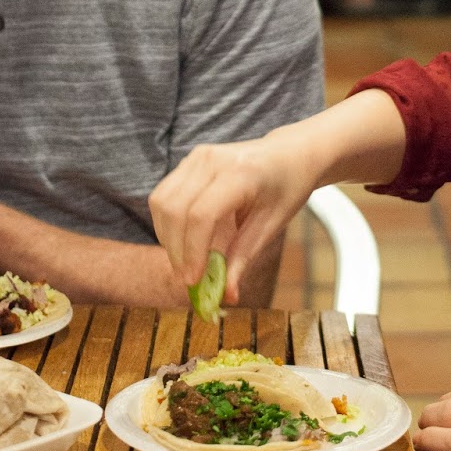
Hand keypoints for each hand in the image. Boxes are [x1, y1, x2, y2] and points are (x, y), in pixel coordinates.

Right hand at [149, 129, 317, 300]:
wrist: (289, 154)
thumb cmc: (286, 188)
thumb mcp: (272, 225)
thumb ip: (243, 258)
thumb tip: (226, 296)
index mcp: (241, 174)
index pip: (202, 215)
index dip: (193, 252)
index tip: (194, 282)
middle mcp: (213, 159)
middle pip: (175, 209)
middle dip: (176, 251)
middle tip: (189, 279)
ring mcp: (197, 156)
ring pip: (161, 202)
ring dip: (167, 238)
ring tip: (186, 261)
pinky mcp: (189, 160)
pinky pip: (163, 195)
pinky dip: (167, 223)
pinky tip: (184, 240)